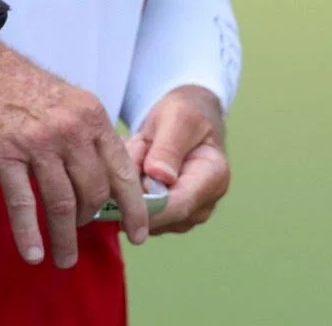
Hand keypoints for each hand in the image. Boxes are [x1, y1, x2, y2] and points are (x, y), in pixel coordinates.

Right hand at [0, 40, 148, 266]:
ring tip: (64, 258)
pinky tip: (34, 254)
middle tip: (82, 229)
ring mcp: (37, 143)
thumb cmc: (21, 86)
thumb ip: (88, 137)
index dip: (133, 208)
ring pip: (62, 203)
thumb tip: (104, 179)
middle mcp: (71, 130)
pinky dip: (29, 234)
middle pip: (93, 191)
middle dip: (91, 219)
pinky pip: (22, 203)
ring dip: (65, 238)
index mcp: (91, 116)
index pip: (122, 171)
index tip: (139, 234)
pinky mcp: (5, 155)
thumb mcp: (69, 101)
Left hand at [126, 84, 229, 233]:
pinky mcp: (168, 217)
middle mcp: (203, 205)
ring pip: (143, 213)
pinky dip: (129, 189)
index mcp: (213, 178)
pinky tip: (136, 165)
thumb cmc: (186, 115)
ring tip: (140, 152)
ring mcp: (186, 215)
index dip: (144, 203)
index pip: (177, 206)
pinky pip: (138, 211)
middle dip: (133, 186)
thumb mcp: (178, 117)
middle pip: (157, 213)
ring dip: (130, 185)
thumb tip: (158, 177)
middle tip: (134, 148)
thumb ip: (168, 147)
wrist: (186, 122)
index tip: (118, 183)